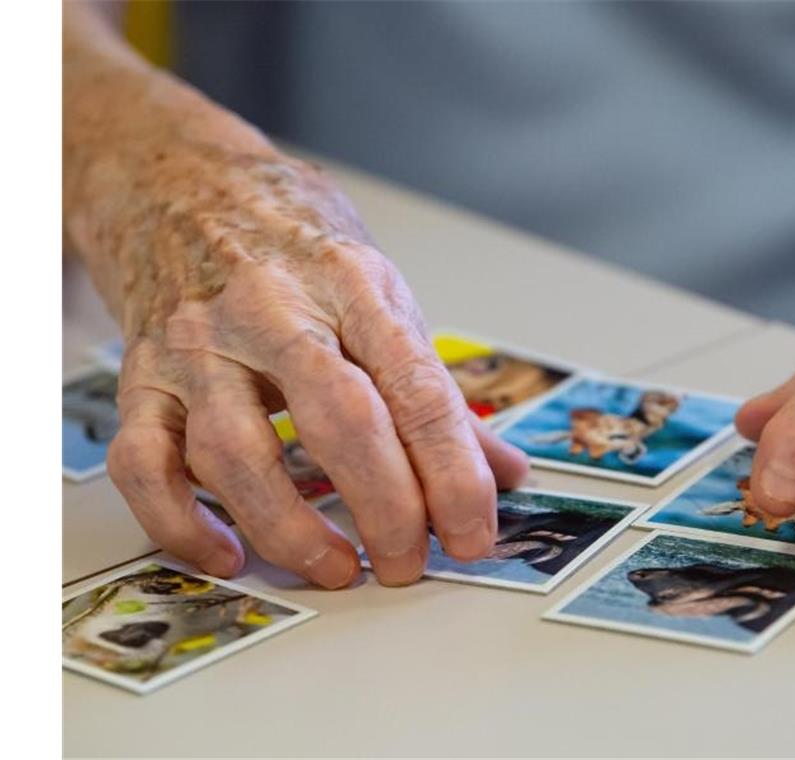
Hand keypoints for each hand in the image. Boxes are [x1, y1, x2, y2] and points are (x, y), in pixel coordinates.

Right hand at [88, 140, 527, 587]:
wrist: (176, 182)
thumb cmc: (290, 241)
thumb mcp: (377, 291)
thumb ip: (434, 386)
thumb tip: (503, 470)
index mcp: (352, 286)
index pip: (418, 390)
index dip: (454, 473)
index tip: (474, 533)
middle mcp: (272, 312)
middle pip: (340, 422)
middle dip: (387, 507)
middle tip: (410, 564)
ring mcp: (198, 346)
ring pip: (236, 453)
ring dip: (291, 529)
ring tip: (338, 568)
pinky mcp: (141, 378)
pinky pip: (145, 464)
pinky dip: (182, 523)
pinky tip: (229, 554)